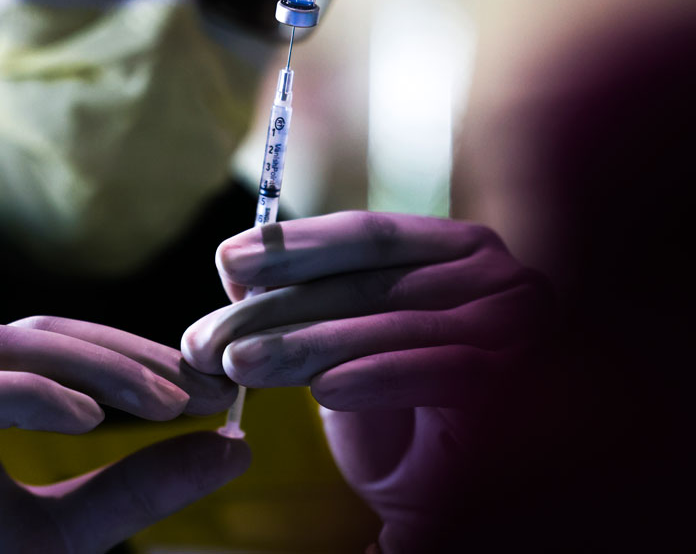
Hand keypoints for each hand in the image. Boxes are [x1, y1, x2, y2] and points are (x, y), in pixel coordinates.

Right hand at [0, 317, 248, 553]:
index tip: (203, 386)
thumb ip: (139, 488)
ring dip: (93, 366)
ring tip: (165, 402)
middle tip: (199, 385)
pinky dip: (31, 395)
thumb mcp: (69, 530)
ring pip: (2, 344)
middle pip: (34, 333)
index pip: (50, 347)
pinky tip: (90, 418)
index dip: (129, 357)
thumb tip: (234, 447)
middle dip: (123, 355)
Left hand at [181, 212, 551, 551]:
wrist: (452, 498)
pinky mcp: (526, 376)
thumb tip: (237, 272)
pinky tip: (324, 389)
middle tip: (209, 336)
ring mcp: (520, 322)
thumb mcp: (340, 352)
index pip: (368, 236)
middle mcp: (497, 274)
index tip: (227, 260)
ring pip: (394, 324)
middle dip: (279, 308)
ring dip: (307, 344)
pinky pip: (444, 371)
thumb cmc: (395, 417)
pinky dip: (380, 375)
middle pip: (370, 281)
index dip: (294, 245)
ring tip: (239, 364)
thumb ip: (305, 305)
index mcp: (457, 250)